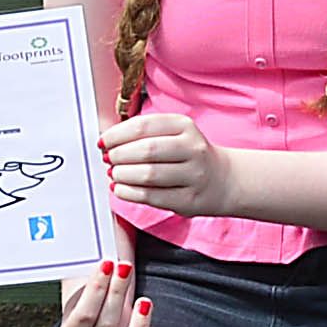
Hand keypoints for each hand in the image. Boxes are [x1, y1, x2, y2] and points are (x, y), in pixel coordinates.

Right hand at [53, 257, 170, 326]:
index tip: (107, 262)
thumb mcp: (85, 278)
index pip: (82, 316)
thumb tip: (97, 223)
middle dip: (116, 293)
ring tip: (144, 301)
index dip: (95, 289)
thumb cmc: (98, 294)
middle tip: (125, 267)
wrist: (106, 312)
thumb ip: (87, 260)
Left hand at [100, 109, 237, 216]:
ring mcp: (193, 175)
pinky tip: (121, 189)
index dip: (117, 135)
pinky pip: (152, 197)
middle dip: (119, 156)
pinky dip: (129, 193)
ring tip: (114, 174)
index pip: (143, 126)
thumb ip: (143, 134)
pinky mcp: (189, 200)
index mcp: (184, 126)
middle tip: (108, 159)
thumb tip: (107, 141)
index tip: (103, 142)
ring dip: (123, 175)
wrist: (224, 179)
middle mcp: (192, 148)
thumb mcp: (173, 133)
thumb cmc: (188, 155)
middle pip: (146, 150)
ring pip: (148, 175)